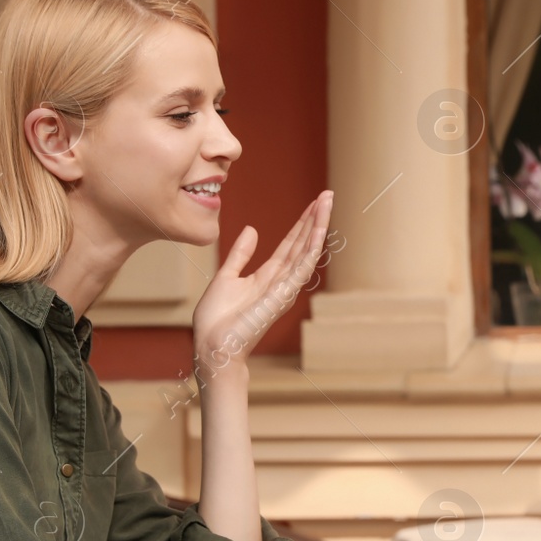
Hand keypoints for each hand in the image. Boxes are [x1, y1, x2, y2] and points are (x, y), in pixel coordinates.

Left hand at [192, 190, 333, 371]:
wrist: (212, 346)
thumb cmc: (216, 321)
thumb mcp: (226, 277)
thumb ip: (240, 255)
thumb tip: (252, 229)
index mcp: (269, 277)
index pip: (290, 245)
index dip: (301, 223)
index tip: (313, 203)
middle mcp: (282, 281)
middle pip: (303, 244)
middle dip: (316, 219)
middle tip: (328, 195)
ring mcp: (285, 288)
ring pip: (307, 251)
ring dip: (318, 226)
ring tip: (327, 203)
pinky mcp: (282, 295)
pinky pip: (302, 267)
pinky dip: (311, 247)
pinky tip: (318, 230)